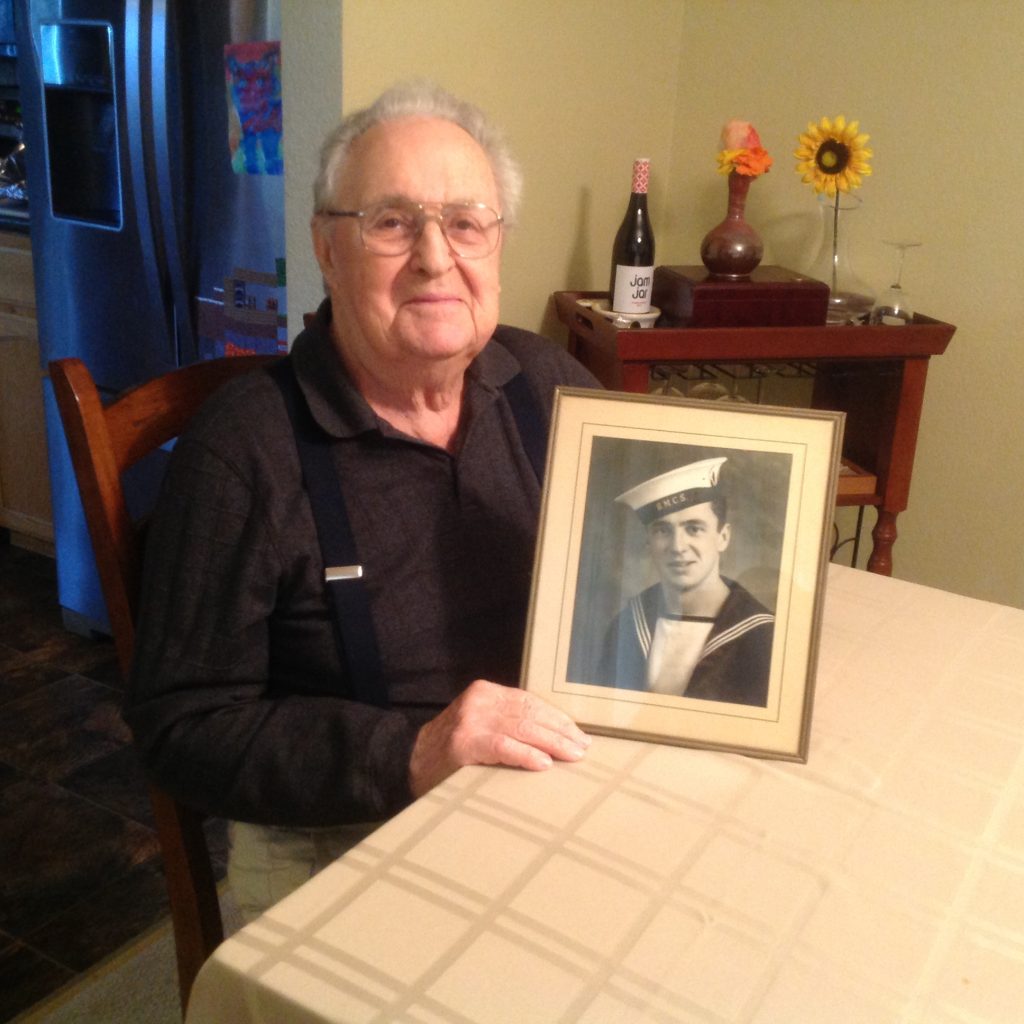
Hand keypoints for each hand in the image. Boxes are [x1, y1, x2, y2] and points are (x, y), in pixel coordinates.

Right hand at [408, 679, 590, 796]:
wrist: (410, 762)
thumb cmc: (451, 749)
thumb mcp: (479, 724)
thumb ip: (506, 722)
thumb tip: (552, 735)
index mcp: (485, 692)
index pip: (530, 702)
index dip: (556, 718)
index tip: (577, 733)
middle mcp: (479, 701)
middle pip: (530, 713)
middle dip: (560, 731)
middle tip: (582, 748)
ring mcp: (470, 720)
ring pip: (522, 728)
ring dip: (552, 743)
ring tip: (572, 755)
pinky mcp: (464, 743)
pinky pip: (503, 747)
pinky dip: (526, 755)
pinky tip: (544, 763)